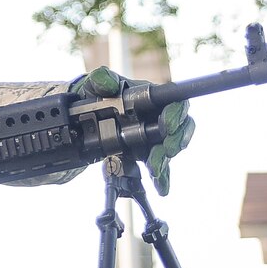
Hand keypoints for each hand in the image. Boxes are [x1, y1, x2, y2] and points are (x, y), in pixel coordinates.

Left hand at [72, 66, 193, 195]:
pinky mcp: (145, 154)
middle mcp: (158, 118)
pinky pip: (160, 167)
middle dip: (176, 141)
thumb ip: (102, 79)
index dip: (177, 113)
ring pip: (169, 150)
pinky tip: (161, 188)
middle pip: (180, 129)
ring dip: (164, 161)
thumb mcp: (96, 84)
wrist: (87, 115)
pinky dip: (162, 179)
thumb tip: (107, 82)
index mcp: (151, 98)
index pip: (175, 103)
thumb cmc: (98, 94)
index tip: (168, 124)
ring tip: (154, 170)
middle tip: (167, 150)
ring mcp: (153, 138)